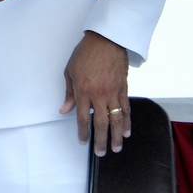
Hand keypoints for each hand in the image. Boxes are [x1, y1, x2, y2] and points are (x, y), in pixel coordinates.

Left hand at [60, 31, 129, 155]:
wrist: (106, 39)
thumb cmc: (86, 52)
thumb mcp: (70, 71)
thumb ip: (69, 93)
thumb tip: (65, 110)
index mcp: (83, 91)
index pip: (83, 118)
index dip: (83, 132)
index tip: (83, 141)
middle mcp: (99, 94)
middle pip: (101, 123)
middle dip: (101, 140)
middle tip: (101, 152)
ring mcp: (113, 92)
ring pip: (116, 119)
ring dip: (116, 136)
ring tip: (116, 148)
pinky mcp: (123, 88)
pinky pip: (126, 108)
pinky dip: (127, 121)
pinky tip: (126, 130)